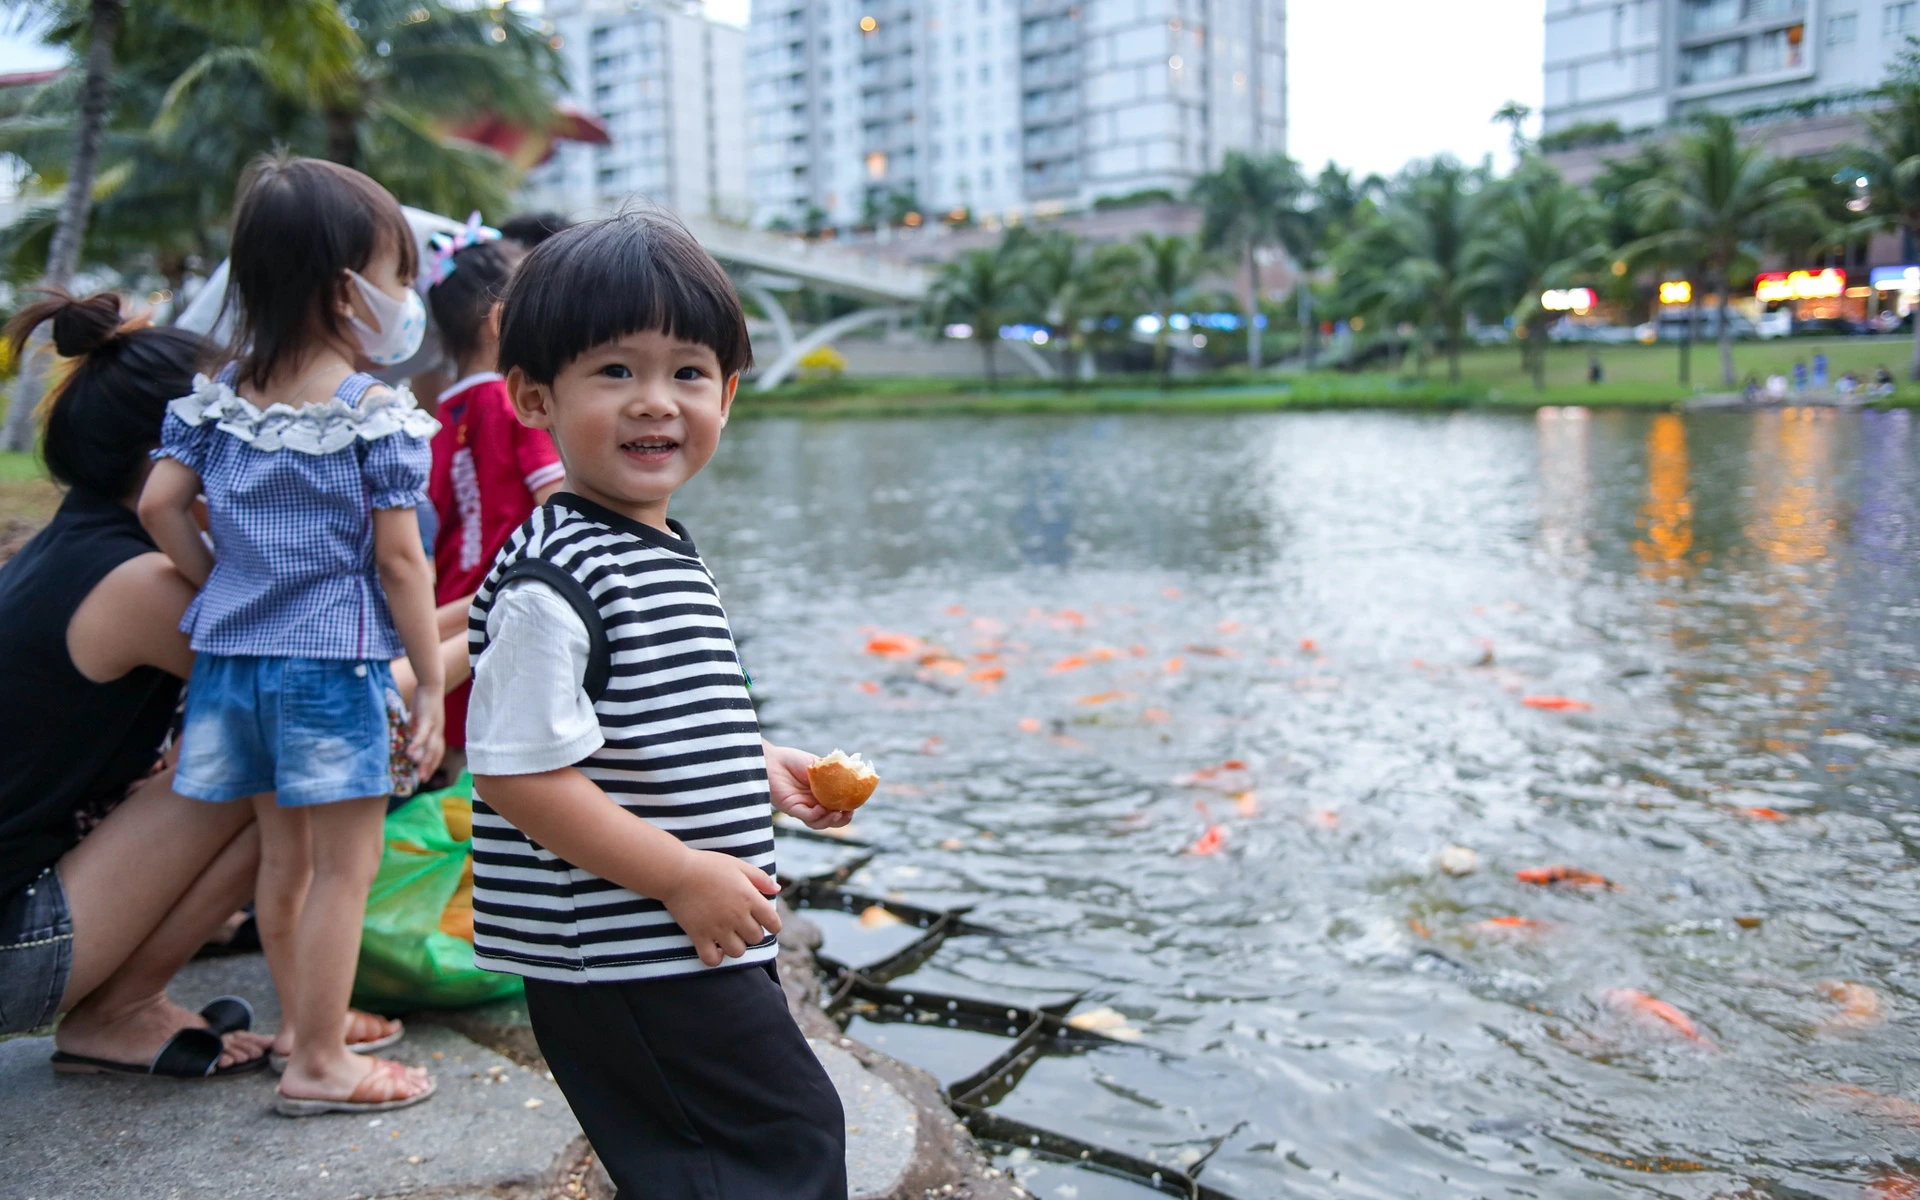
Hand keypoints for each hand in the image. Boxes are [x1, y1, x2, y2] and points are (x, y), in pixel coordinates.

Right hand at [408, 684, 445, 780]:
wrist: (431, 684)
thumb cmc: (424, 701)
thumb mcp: (419, 720)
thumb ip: (416, 730)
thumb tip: (411, 740)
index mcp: (437, 732)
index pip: (437, 752)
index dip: (432, 764)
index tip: (426, 776)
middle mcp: (438, 731)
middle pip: (436, 753)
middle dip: (430, 767)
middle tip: (423, 779)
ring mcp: (435, 726)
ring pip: (431, 748)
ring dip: (425, 761)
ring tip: (418, 772)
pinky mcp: (428, 719)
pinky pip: (422, 735)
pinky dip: (417, 745)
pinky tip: (410, 753)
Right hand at [658, 851, 781, 966]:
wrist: (676, 871)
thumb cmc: (707, 865)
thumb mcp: (738, 865)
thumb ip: (760, 878)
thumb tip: (777, 889)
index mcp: (749, 898)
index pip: (773, 923)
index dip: (773, 925)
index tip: (765, 922)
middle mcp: (736, 916)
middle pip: (756, 938)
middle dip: (752, 933)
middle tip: (741, 924)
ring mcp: (717, 928)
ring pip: (738, 951)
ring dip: (736, 946)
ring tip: (728, 936)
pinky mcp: (699, 935)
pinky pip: (711, 959)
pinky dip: (715, 958)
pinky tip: (714, 947)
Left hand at [764, 741, 851, 829]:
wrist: (773, 759)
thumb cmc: (794, 760)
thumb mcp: (819, 765)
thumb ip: (833, 773)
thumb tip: (853, 775)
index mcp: (821, 795)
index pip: (837, 808)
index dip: (847, 809)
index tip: (855, 805)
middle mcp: (812, 804)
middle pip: (829, 820)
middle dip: (841, 820)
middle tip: (849, 814)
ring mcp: (802, 807)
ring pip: (818, 823)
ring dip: (829, 821)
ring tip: (837, 814)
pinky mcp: (790, 807)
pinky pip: (805, 816)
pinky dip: (815, 815)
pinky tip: (820, 808)